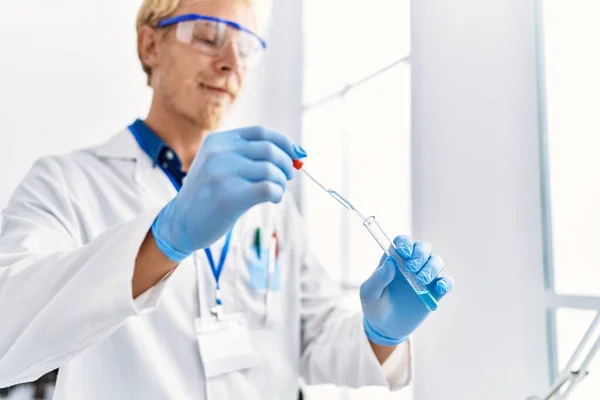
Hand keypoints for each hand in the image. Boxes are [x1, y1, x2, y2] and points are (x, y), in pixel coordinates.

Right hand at [151, 126, 306, 261]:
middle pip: (269, 150)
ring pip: (271, 170)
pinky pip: (268, 188)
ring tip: (277, 191)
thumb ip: (245, 156)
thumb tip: (292, 155)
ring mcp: (223, 174)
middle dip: (286, 164)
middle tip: (288, 176)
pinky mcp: (229, 197)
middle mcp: (219, 153)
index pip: (260, 133)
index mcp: (217, 141)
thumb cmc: (207, 196)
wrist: (179, 223)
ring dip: (281, 182)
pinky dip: (277, 193)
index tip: (297, 154)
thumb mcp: (217, 165)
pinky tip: (274, 199)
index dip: (284, 142)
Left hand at [360, 236, 454, 345]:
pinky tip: (440, 288)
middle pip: (423, 247)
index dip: (405, 243)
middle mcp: (411, 264)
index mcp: (394, 259)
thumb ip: (377, 278)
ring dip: (431, 267)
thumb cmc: (374, 306)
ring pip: (436, 261)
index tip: (403, 252)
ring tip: (421, 280)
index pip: (403, 242)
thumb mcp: (368, 294)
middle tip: (412, 269)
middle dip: (420, 254)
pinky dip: (446, 282)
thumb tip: (390, 261)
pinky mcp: (435, 292)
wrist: (386, 328)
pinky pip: (447, 282)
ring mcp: (425, 277)